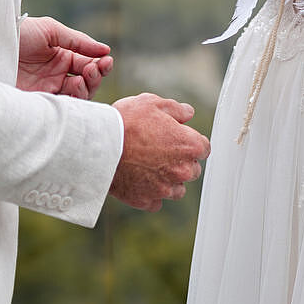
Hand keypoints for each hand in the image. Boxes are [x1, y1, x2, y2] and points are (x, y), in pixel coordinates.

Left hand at [18, 16, 112, 98]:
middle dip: (95, 78)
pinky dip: (71, 104)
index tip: (105, 62)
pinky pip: (59, 109)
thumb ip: (78, 41)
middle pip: (86, 84)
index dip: (100, 65)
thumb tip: (105, 50)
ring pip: (76, 98)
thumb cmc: (18, 33)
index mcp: (62, 58)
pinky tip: (72, 92)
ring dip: (86, 90)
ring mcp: (47, 90)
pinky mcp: (36, 103)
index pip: (89, 65)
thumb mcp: (50, 30)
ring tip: (81, 80)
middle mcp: (57, 76)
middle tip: (93, 70)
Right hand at [109, 94, 208, 211]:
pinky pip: (156, 201)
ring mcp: (165, 188)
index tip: (178, 138)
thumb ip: (176, 109)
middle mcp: (182, 170)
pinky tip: (138, 179)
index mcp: (189, 145)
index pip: (204, 148)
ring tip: (148, 166)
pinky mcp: (147, 200)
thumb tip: (188, 113)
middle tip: (160, 150)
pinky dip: (150, 192)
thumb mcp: (152, 103)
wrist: (100, 146)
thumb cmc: (126, 121)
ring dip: (168, 180)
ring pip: (176, 189)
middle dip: (181, 162)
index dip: (190, 141)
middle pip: (192, 170)